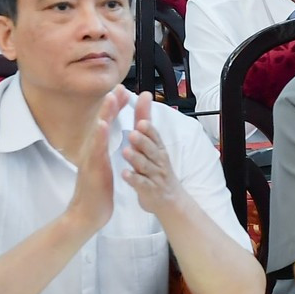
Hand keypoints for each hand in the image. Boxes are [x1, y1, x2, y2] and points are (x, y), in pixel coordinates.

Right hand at [65, 88, 128, 236]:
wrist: (87, 214)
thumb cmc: (96, 190)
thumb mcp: (102, 165)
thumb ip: (104, 150)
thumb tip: (106, 136)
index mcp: (97, 150)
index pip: (106, 124)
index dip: (114, 108)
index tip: (122, 90)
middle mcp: (92, 151)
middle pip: (101, 123)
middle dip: (110, 104)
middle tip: (118, 86)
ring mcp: (91, 160)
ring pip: (98, 134)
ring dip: (104, 115)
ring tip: (111, 98)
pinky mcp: (92, 170)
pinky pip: (96, 152)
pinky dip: (99, 138)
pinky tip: (102, 126)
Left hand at [120, 91, 185, 213]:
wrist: (170, 199)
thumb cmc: (158, 168)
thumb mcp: (154, 143)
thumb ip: (146, 120)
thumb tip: (145, 94)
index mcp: (158, 149)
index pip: (155, 136)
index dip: (149, 130)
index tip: (141, 121)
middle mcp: (158, 161)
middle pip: (151, 150)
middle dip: (143, 141)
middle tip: (134, 133)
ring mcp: (154, 176)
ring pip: (145, 166)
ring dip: (136, 158)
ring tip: (126, 151)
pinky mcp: (149, 190)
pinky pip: (141, 184)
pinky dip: (134, 179)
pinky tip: (124, 174)